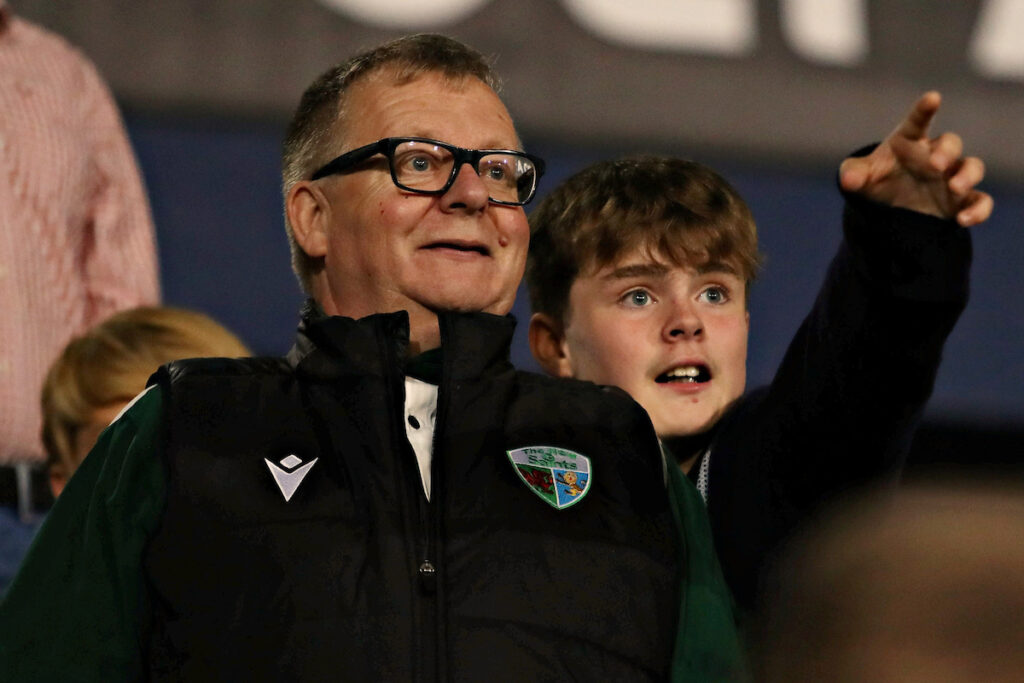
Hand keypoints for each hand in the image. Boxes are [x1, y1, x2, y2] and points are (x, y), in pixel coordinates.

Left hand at [839, 91, 992, 226]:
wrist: (891, 207)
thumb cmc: (879, 179)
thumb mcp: (861, 176)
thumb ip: (853, 173)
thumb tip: (848, 181)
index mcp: (910, 141)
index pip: (917, 122)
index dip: (924, 110)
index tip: (932, 98)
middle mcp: (935, 155)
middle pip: (951, 143)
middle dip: (947, 151)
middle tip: (936, 165)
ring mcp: (951, 176)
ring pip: (972, 167)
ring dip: (968, 175)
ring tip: (955, 187)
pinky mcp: (960, 200)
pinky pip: (981, 201)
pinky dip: (979, 209)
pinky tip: (964, 219)